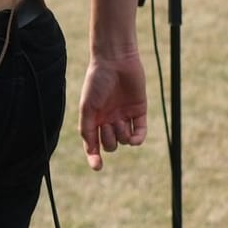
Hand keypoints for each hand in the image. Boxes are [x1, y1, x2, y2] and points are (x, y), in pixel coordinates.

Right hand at [77, 52, 149, 171]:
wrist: (115, 61)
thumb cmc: (97, 81)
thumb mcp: (87, 107)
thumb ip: (87, 128)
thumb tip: (91, 151)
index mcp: (94, 119)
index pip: (93, 145)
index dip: (94, 157)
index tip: (97, 166)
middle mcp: (109, 120)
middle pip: (110, 145)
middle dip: (109, 140)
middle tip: (108, 125)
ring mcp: (124, 116)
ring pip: (124, 140)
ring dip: (122, 136)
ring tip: (119, 121)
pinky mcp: (139, 111)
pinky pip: (140, 132)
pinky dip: (138, 139)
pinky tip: (135, 139)